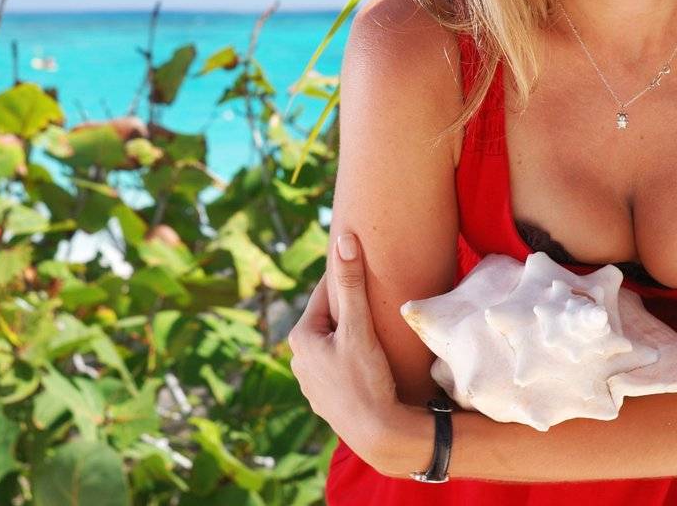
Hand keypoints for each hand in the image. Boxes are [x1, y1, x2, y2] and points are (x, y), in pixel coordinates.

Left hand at [287, 232, 407, 471]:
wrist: (377, 435)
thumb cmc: (366, 380)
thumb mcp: (359, 328)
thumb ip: (351, 284)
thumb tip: (343, 241)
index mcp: (301, 337)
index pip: (325, 294)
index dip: (346, 278)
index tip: (361, 261)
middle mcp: (298, 360)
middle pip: (328, 320)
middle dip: (348, 309)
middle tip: (375, 296)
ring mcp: (310, 383)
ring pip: (333, 345)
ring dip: (350, 335)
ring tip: (374, 328)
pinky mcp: (325, 400)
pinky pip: (338, 367)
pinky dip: (351, 359)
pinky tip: (369, 361)